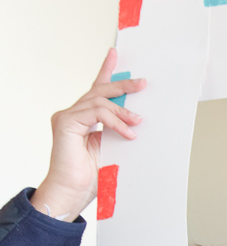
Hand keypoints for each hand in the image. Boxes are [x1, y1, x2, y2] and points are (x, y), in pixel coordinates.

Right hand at [31, 49, 144, 220]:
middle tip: (142, 84)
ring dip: (123, 111)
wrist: (74, 191)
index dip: (106, 71)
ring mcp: (67, 116)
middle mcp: (73, 113)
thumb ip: (119, 129)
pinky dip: (115, 121)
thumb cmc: (92, 175)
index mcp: (85, 118)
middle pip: (99, 90)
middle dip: (122, 85)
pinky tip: (128, 132)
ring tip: (138, 122)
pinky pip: (96, 113)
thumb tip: (139, 118)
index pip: (96, 89)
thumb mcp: (113, 147)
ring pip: (99, 101)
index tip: (115, 54)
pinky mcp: (65, 122)